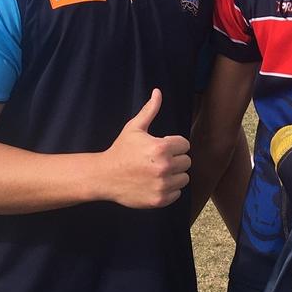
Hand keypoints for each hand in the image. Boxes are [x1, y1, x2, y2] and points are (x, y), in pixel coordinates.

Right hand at [105, 89, 190, 207]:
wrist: (105, 176)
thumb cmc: (121, 150)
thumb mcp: (134, 128)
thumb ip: (150, 110)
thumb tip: (158, 91)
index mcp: (161, 147)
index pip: (185, 145)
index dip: (174, 145)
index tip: (160, 147)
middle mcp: (164, 167)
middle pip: (186, 162)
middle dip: (175, 159)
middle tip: (158, 160)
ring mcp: (162, 185)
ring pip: (184, 178)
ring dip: (174, 175)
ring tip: (157, 172)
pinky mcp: (159, 200)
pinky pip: (177, 193)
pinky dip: (169, 190)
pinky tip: (155, 183)